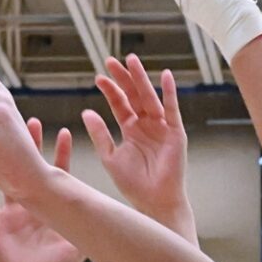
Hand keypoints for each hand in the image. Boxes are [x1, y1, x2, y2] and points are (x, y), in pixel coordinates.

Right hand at [0, 120, 81, 261]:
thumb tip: (114, 217)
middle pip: (30, 168)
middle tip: (30, 120)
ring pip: (6, 178)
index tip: (64, 132)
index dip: (60, 153)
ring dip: (3, 157)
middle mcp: (32, 205)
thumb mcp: (78, 246)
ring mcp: (13, 213)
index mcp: (52, 207)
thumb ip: (89, 230)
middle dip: (31, 145)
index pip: (57, 173)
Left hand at [81, 54, 189, 225]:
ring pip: (150, 98)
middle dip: (124, 78)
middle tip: (112, 60)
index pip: (120, 104)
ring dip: (141, 79)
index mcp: (131, 130)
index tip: (98, 78)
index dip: (110, 90)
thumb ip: (100, 134)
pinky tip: (165, 75)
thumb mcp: (110, 157)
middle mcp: (147, 125)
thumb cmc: (133, 184)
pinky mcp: (176, 133)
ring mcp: (162, 127)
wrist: (153, 201)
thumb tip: (86, 112)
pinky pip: (172, 109)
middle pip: (134, 96)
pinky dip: (169, 92)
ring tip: (132, 61)